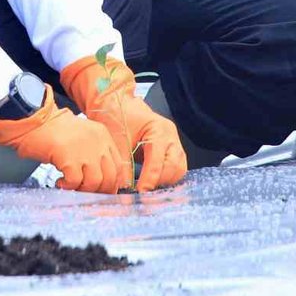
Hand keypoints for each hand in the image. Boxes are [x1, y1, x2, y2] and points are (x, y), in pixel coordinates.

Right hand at [0, 84, 123, 192]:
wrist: (35, 120)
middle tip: (86, 192)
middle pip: (110, 177)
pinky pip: (75, 182)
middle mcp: (98, 142)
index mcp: (103, 136)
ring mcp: (85, 150)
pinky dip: (67, 186)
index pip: (118, 167)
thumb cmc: (54, 131)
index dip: (112, 183)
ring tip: (70, 185)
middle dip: (99, 191)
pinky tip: (60, 182)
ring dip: (82, 189)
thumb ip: (95, 153)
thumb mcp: (82, 137)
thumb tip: (101, 180)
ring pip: (95, 182)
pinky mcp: (69, 157)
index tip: (103, 191)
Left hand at [61, 56, 186, 190]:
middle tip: (143, 192)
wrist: (117, 102)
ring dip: (165, 181)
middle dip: (159, 181)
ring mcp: (174, 142)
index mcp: (159, 130)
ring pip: (178, 169)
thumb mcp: (118, 140)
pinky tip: (153, 182)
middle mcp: (170, 136)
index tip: (140, 192)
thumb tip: (124, 187)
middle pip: (175, 166)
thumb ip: (123, 164)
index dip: (149, 180)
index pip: (158, 161)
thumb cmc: (117, 115)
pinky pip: (176, 167)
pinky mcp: (171, 148)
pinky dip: (166, 176)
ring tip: (147, 188)